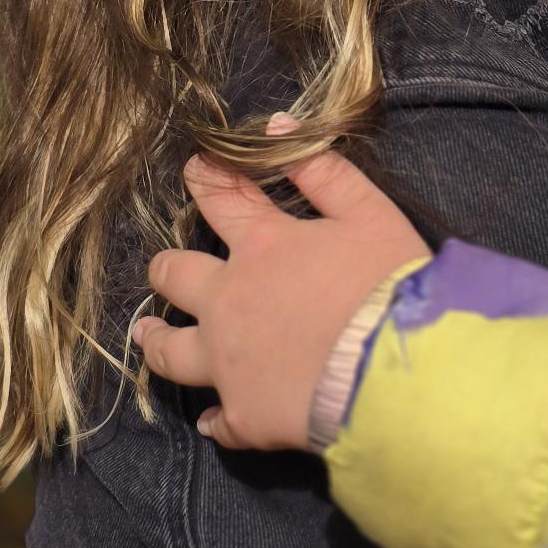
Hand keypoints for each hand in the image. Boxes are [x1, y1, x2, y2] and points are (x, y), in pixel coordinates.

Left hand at [134, 130, 430, 450]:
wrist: (399, 374)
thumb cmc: (388, 286)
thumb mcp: (369, 212)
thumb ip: (323, 169)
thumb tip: (277, 126)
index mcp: (262, 248)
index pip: (221, 200)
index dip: (205, 179)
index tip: (194, 169)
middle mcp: (229, 302)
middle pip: (175, 278)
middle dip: (166, 268)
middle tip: (162, 269)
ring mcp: (229, 363)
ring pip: (171, 353)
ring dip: (158, 341)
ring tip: (148, 336)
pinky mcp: (243, 415)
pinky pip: (217, 421)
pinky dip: (215, 418)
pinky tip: (214, 419)